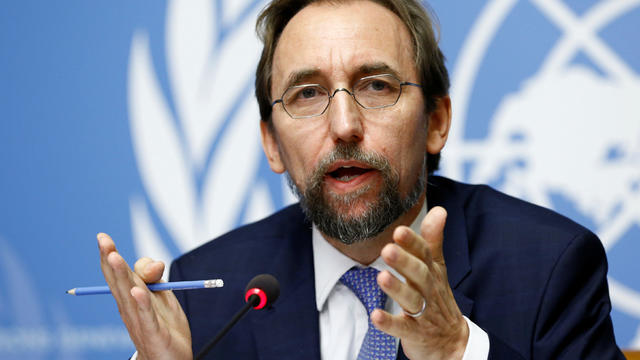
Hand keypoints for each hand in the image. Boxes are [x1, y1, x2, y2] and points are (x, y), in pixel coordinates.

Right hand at [97, 233, 191, 359]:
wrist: (169, 359)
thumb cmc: (162, 325)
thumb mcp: (161, 294)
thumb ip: (154, 276)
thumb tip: (155, 263)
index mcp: (130, 296)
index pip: (118, 273)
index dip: (110, 254)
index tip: (102, 237)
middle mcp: (130, 307)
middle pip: (119, 280)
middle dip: (111, 259)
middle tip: (103, 241)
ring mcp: (139, 319)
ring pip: (129, 294)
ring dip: (121, 275)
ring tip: (114, 257)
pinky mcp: (153, 332)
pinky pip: (147, 316)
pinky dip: (142, 303)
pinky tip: (137, 292)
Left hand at [374, 207, 468, 359]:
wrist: (452, 341)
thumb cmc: (438, 298)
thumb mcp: (437, 268)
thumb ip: (433, 240)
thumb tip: (440, 210)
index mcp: (432, 272)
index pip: (425, 255)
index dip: (413, 243)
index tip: (399, 231)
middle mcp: (429, 291)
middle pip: (419, 275)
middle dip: (404, 262)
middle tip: (387, 249)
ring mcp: (423, 313)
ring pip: (412, 300)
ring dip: (397, 289)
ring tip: (381, 277)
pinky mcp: (415, 334)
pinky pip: (403, 328)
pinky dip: (389, 323)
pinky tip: (375, 315)